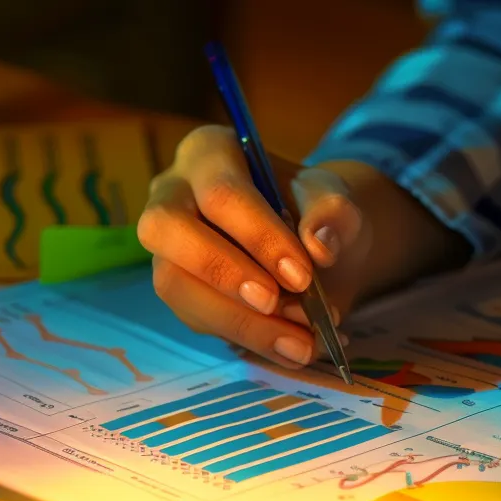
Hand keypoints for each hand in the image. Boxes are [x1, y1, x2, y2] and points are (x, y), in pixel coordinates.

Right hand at [138, 125, 465, 368]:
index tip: (303, 276)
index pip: (221, 193)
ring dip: (237, 321)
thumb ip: (333, 213)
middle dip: (224, 273)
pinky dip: (247, 338)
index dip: (258, 236)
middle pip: (168, 229)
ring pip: (174, 283)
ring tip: (299, 343)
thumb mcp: (334, 200)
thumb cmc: (312, 209)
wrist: (310, 242)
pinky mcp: (177, 289)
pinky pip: (195, 318)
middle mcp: (171, 194)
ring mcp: (166, 245)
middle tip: (274, 305)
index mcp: (209, 153)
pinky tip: (292, 346)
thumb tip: (320, 245)